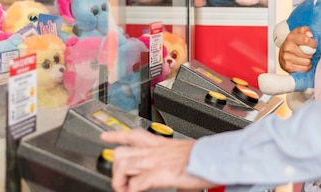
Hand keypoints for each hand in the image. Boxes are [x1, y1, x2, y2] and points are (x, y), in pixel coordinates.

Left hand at [100, 129, 217, 191]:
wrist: (214, 158)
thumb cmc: (205, 157)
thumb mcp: (187, 156)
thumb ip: (177, 166)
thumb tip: (181, 180)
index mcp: (162, 144)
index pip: (134, 135)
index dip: (117, 136)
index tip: (105, 137)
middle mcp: (155, 151)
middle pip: (121, 152)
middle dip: (114, 167)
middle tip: (118, 179)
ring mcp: (155, 161)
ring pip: (122, 166)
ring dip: (119, 181)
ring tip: (125, 190)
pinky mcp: (158, 174)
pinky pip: (135, 184)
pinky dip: (130, 191)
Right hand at [278, 26, 315, 72]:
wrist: (283, 52)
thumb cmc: (293, 42)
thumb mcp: (299, 33)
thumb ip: (305, 30)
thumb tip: (310, 35)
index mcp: (291, 37)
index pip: (306, 40)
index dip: (313, 43)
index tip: (313, 45)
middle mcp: (287, 47)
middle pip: (308, 54)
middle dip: (311, 53)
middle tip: (308, 52)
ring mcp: (286, 58)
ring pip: (307, 62)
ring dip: (308, 61)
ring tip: (305, 58)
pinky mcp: (287, 67)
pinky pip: (304, 69)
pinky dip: (306, 67)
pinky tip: (302, 63)